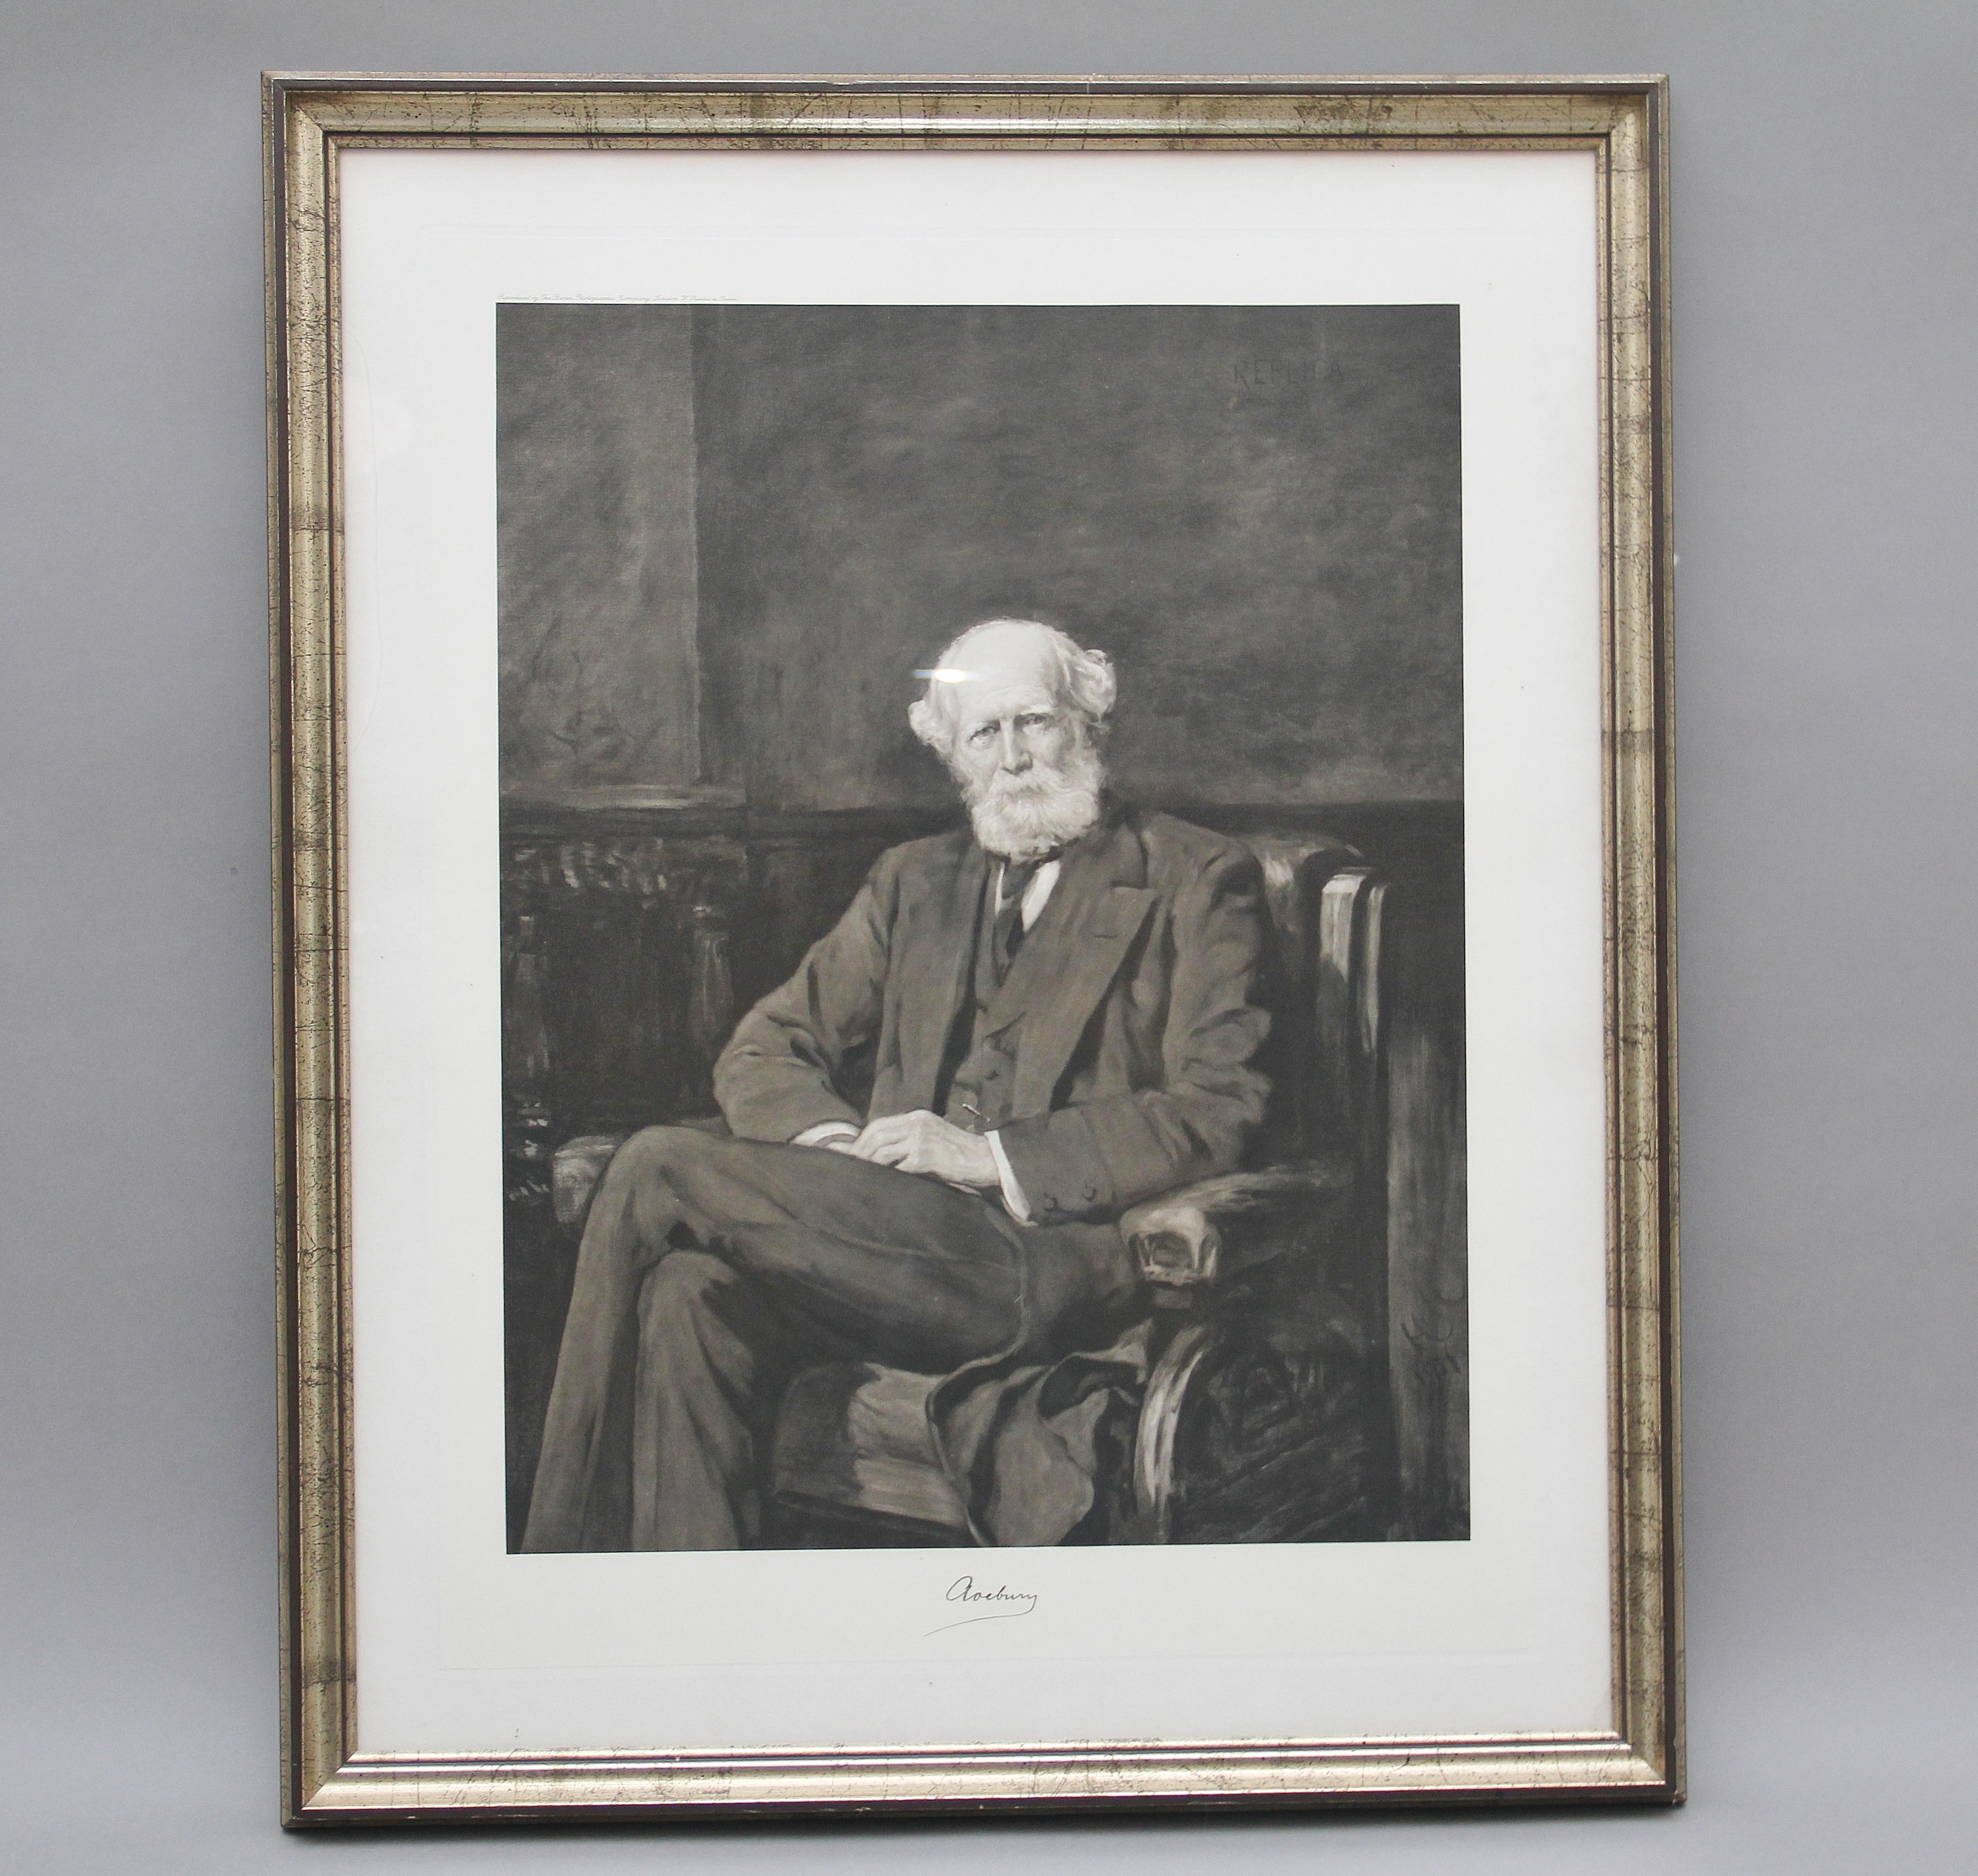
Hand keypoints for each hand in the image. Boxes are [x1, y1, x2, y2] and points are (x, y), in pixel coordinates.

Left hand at [844, 1110, 999, 1187]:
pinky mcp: (925, 1157)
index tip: (848, 1153)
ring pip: (883, 1150)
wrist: (986, 1159)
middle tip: (847, 1167)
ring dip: (868, 1165)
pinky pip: (897, 1167)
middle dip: (859, 1151)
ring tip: (858, 1177)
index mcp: (917, 1117)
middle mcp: (917, 1123)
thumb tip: (881, 1154)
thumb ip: (909, 1139)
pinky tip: (879, 1184)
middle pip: (876, 1134)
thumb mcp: (933, 1136)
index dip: (861, 1139)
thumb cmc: (959, 1153)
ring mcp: (921, 1139)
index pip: (880, 1124)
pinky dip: (885, 1175)